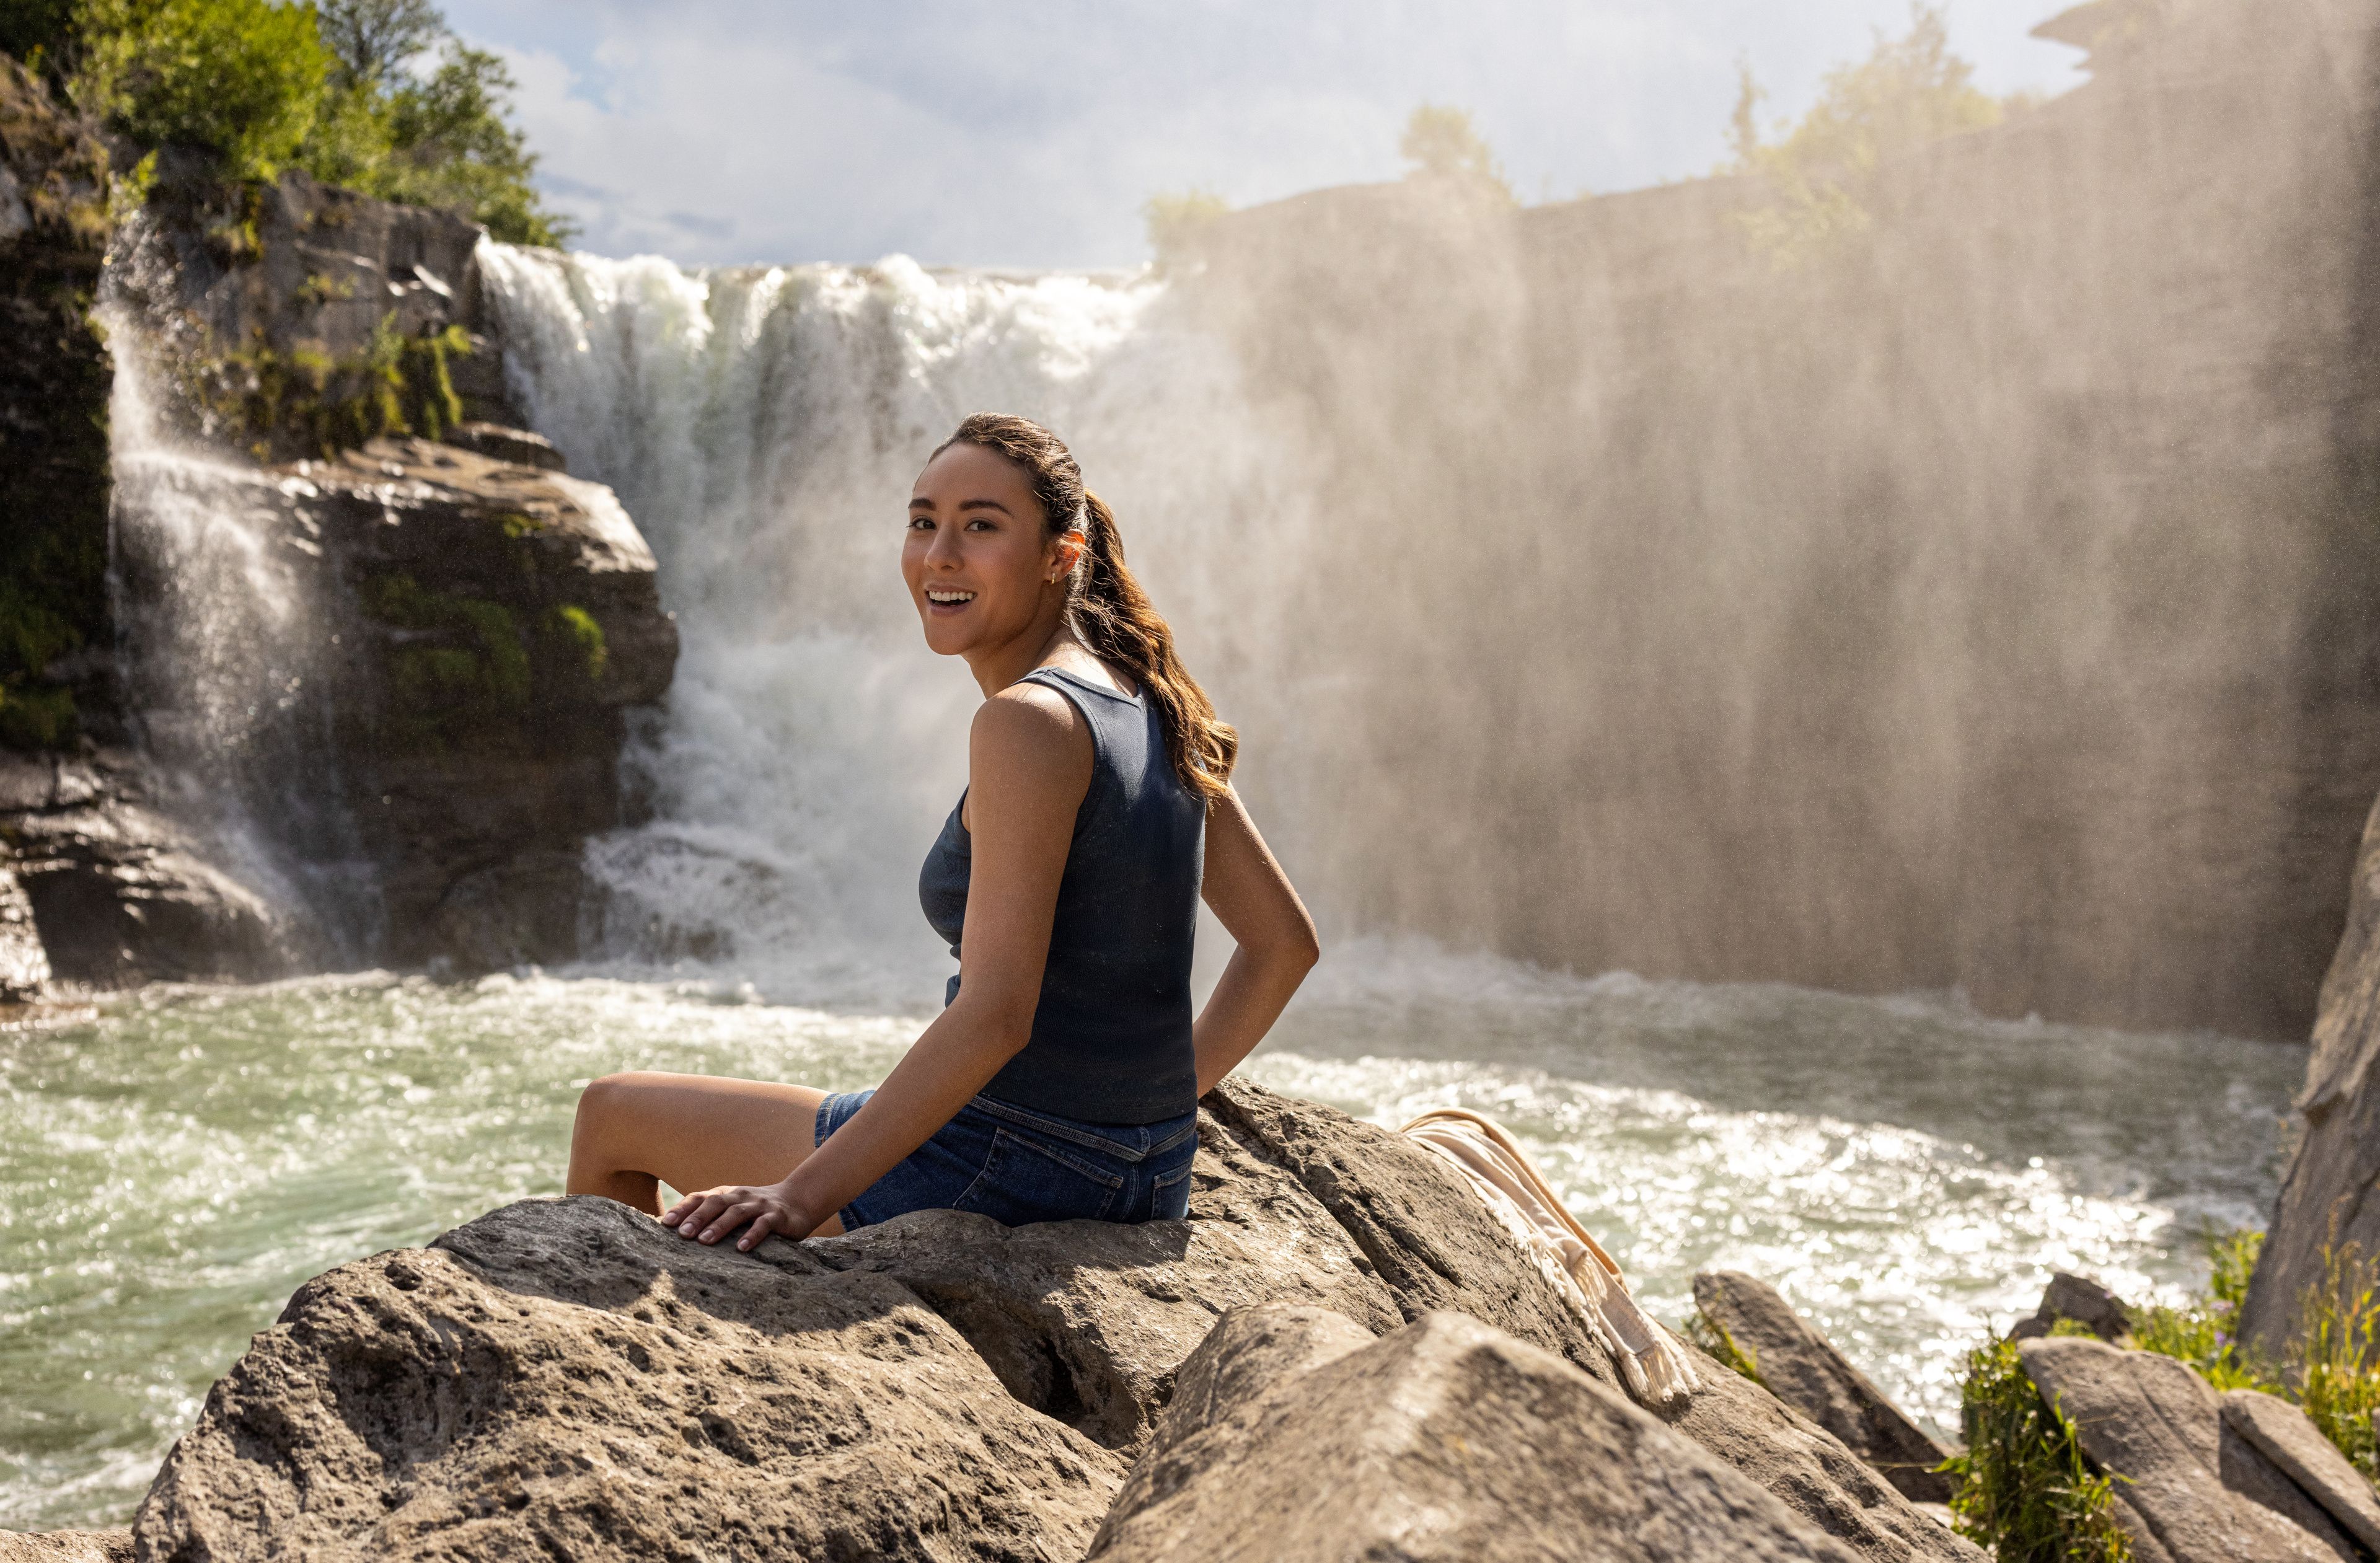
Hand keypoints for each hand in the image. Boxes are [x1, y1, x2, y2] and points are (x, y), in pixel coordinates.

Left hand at [661, 1181, 816, 1249]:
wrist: (798, 1200)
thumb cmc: (756, 1210)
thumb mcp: (734, 1207)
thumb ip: (712, 1215)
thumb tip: (678, 1232)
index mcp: (726, 1194)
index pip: (701, 1197)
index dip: (683, 1209)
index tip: (667, 1223)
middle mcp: (740, 1197)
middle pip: (716, 1203)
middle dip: (698, 1218)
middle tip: (683, 1234)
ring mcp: (759, 1206)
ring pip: (737, 1213)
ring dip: (720, 1226)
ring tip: (705, 1240)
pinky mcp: (777, 1217)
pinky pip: (763, 1225)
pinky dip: (752, 1235)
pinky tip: (742, 1247)